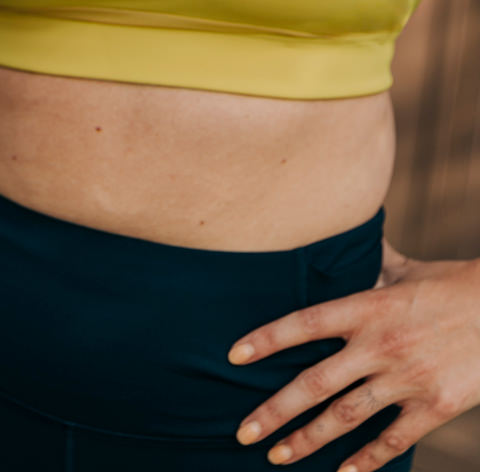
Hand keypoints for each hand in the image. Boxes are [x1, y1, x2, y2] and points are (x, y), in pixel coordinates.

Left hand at [229, 249, 479, 468]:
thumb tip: (348, 239)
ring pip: (346, 417)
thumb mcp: (409, 270)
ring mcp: (406, 378)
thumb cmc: (455, 286)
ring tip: (277, 456)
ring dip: (309, 440)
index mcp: (368, 306)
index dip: (268, 338)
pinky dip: (366, 462)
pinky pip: (392, 440)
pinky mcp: (435, 406)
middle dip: (275, 410)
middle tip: (242, 432)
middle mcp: (380, 344)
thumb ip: (373, 263)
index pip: (305, 322)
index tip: (234, 354)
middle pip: (315, 382)